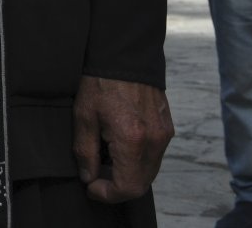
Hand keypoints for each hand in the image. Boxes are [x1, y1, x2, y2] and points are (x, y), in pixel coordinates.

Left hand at [72, 76, 171, 203]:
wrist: (125, 56)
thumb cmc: (101, 83)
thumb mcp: (84, 117)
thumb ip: (85, 152)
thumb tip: (89, 176)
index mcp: (133, 139)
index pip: (128, 186)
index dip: (108, 194)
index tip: (91, 187)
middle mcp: (155, 141)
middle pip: (141, 184)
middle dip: (117, 187)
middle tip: (95, 177)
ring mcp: (164, 135)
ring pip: (149, 172)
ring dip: (128, 175)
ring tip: (105, 160)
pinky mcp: (167, 128)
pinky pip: (154, 157)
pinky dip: (137, 161)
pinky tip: (119, 148)